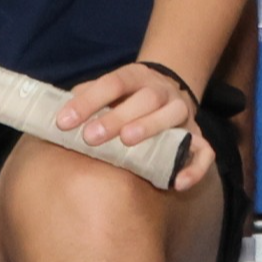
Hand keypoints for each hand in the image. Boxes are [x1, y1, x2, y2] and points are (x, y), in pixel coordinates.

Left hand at [54, 63, 216, 192]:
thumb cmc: (126, 99)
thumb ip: (86, 98)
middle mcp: (164, 92)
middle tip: (91, 136)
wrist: (167, 92)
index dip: (88, 101)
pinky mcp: (198, 137)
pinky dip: (195, 167)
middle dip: (117, 117)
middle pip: (146, 98)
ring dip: (150, 128)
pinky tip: (176, 184)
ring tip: (128, 144)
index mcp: (137, 77)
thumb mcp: (107, 91)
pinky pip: (204, 153)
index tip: (63, 122)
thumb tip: (57, 113)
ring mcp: (183, 115)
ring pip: (174, 116)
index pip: (113, 83)